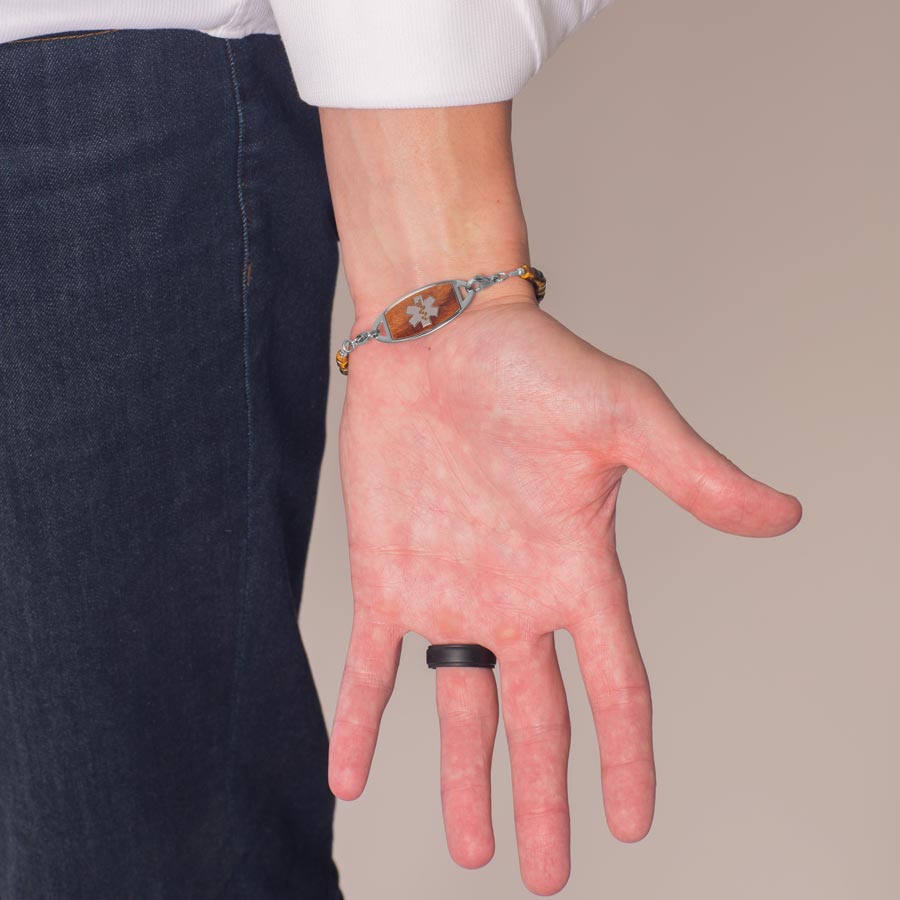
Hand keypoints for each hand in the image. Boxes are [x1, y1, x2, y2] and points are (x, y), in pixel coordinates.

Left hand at [328, 285, 801, 894]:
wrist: (440, 334)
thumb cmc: (535, 364)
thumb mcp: (626, 419)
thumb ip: (694, 476)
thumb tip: (783, 517)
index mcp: (577, 570)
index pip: (614, 685)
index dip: (626, 756)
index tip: (633, 823)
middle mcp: (517, 595)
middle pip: (538, 719)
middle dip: (542, 796)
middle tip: (545, 872)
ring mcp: (450, 592)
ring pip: (461, 708)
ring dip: (463, 780)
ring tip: (471, 850)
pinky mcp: (388, 574)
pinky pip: (372, 664)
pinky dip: (361, 719)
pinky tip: (348, 776)